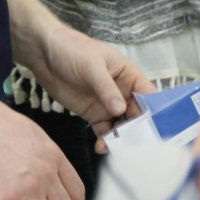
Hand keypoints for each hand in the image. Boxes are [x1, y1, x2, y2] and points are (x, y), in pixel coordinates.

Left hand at [16, 19, 153, 151]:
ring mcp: (107, 104)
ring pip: (122, 126)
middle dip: (139, 131)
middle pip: (138, 115)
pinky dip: (106, 141)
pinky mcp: (93, 114)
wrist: (43, 54)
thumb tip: (120, 109)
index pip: (148, 95)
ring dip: (123, 139)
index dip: (155, 112)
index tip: (156, 130)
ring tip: (118, 150)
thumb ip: (106, 88)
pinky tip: (102, 147)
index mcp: (128, 75)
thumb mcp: (91, 65)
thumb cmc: (71, 49)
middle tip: (138, 148)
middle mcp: (122, 91)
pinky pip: (104, 131)